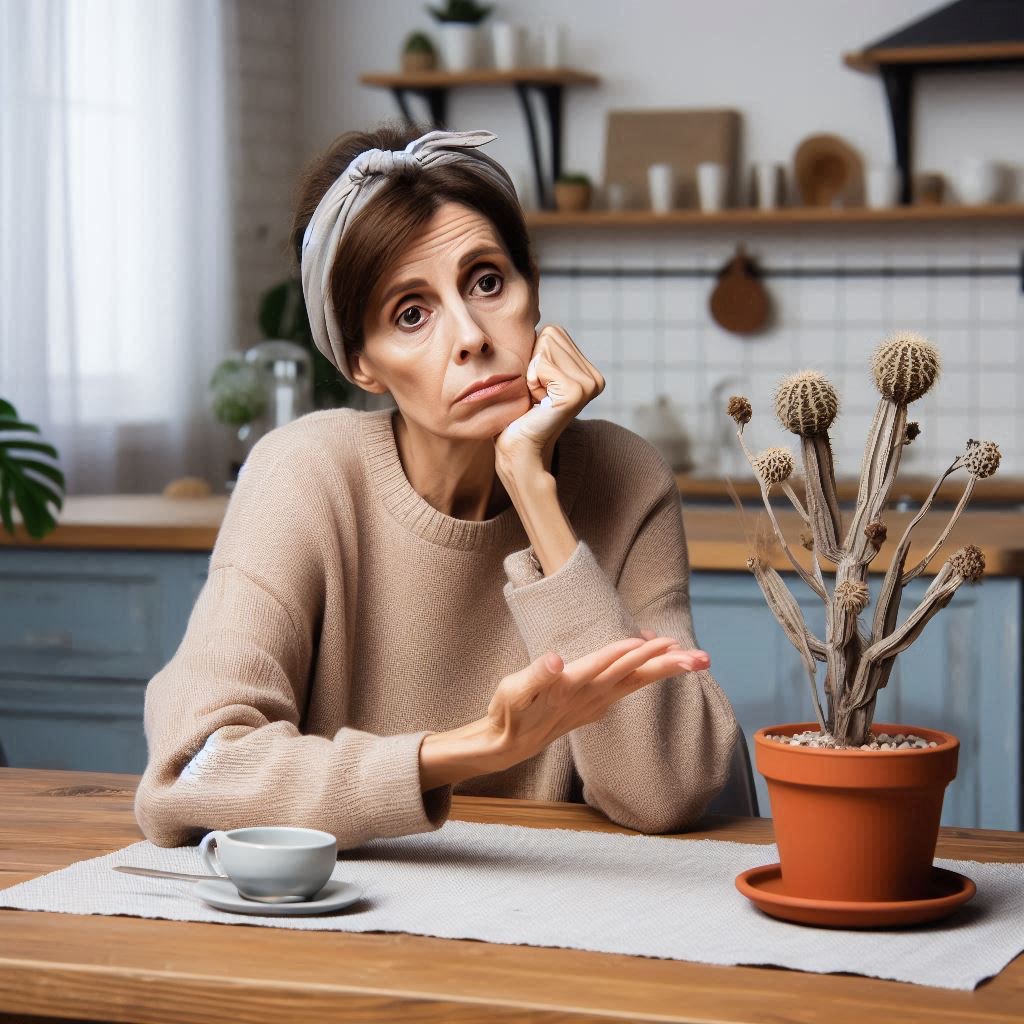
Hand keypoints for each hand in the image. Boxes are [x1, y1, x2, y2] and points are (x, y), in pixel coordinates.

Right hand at [481, 635, 709, 772]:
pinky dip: (647, 672)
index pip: (605, 665)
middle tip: (696, 657)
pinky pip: (629, 686)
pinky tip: (657, 660)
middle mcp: (590, 696)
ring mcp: (596, 703)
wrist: (510, 744)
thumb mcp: (514, 690)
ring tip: (692, 657)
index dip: (626, 652)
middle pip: (632, 676)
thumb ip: (537, 675)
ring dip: (664, 668)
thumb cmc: (509, 712)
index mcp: (571, 687)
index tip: (652, 641)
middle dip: (664, 664)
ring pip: (636, 682)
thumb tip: (555, 660)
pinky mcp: (597, 705)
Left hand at [494, 325, 604, 477]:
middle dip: (533, 362)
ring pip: (545, 346)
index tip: (537, 386)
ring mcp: (590, 384)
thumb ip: (538, 347)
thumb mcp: (531, 372)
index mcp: (588, 370)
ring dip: (531, 373)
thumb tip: (528, 312)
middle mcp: (595, 377)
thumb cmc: (518, 412)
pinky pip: (542, 364)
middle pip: (551, 334)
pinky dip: (531, 381)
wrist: (518, 448)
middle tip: (537, 394)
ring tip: (538, 399)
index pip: (553, 331)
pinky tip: (538, 403)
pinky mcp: (577, 392)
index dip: (534, 356)